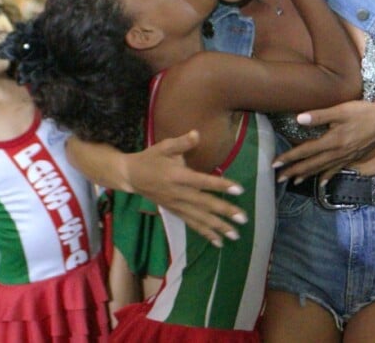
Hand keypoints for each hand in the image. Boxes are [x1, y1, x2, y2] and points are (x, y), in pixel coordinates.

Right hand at [125, 131, 247, 247]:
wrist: (131, 176)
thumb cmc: (150, 159)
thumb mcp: (164, 146)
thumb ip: (182, 142)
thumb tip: (197, 133)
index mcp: (178, 176)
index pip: (203, 182)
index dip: (221, 185)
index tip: (239, 189)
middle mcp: (178, 193)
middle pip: (204, 204)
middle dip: (224, 211)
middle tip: (243, 218)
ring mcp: (176, 205)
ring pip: (199, 218)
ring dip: (217, 227)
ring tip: (234, 235)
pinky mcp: (174, 212)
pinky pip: (191, 224)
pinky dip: (204, 233)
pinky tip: (218, 241)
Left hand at [273, 99, 374, 182]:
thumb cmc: (364, 112)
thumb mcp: (341, 110)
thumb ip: (319, 116)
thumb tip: (298, 119)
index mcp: (332, 140)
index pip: (306, 151)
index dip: (289, 157)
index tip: (275, 164)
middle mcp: (337, 152)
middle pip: (312, 164)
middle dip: (294, 171)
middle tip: (278, 178)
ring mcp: (346, 157)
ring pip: (322, 169)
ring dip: (307, 175)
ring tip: (294, 181)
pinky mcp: (353, 157)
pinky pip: (337, 170)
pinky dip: (327, 176)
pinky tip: (322, 182)